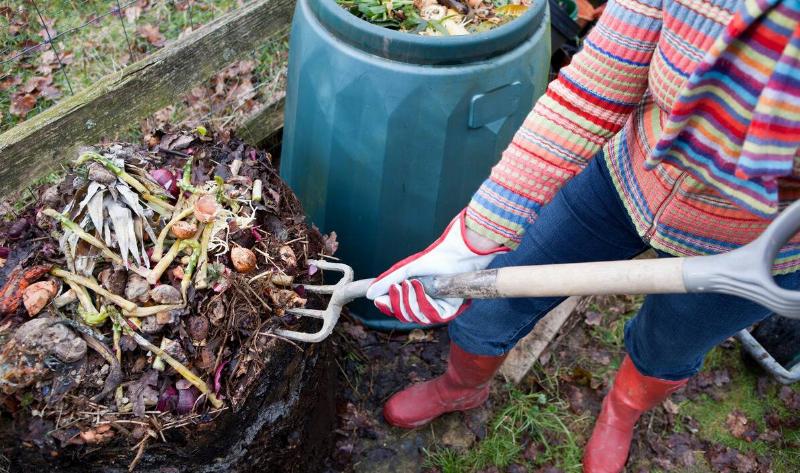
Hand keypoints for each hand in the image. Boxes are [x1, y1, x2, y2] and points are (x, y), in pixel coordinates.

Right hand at [366, 210, 508, 323]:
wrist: (455, 254)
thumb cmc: (433, 259)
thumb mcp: (405, 270)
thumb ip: (387, 282)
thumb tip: (369, 294)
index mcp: (415, 296)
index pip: (398, 309)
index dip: (388, 306)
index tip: (378, 300)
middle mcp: (426, 305)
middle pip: (405, 316)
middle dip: (398, 302)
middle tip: (397, 287)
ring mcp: (437, 308)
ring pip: (417, 317)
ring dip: (410, 300)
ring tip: (410, 283)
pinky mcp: (449, 311)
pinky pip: (432, 315)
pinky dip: (423, 301)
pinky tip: (420, 287)